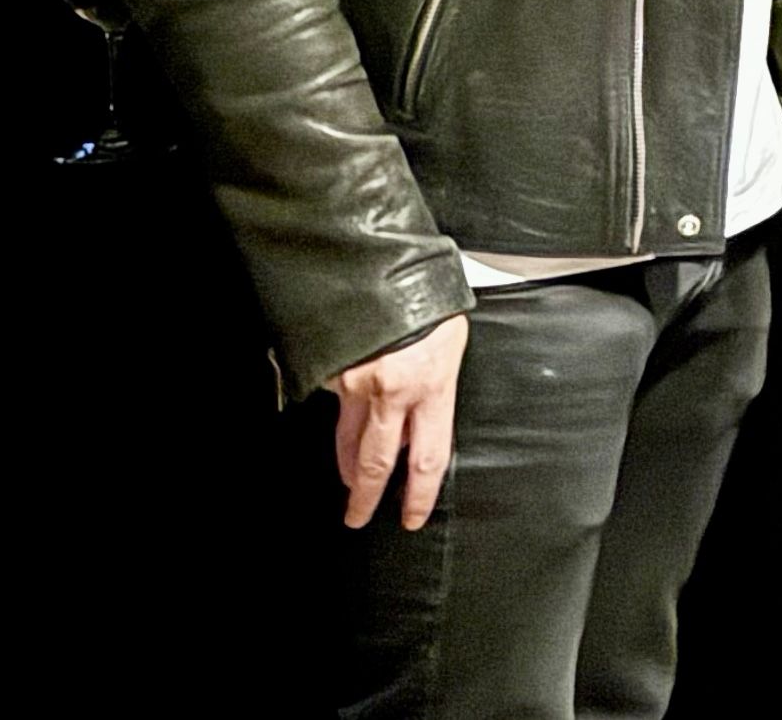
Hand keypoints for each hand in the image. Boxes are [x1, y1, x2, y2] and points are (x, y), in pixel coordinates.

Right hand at [332, 316, 468, 530]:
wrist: (381, 265)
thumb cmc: (427, 298)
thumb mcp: (451, 342)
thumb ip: (435, 388)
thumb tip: (416, 423)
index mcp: (433, 385)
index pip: (429, 457)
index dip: (419, 494)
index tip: (412, 516)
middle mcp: (392, 391)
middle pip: (376, 462)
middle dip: (366, 497)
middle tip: (358, 517)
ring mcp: (356, 383)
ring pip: (348, 439)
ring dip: (347, 465)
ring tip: (351, 482)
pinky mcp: (330, 372)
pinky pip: (335, 402)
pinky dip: (341, 413)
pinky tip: (345, 412)